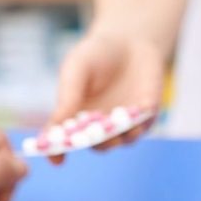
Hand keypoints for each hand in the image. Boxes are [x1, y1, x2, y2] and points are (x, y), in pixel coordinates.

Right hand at [49, 31, 164, 163]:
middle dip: (93, 143)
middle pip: (96, 145)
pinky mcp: (146, 117)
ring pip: (120, 141)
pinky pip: (141, 128)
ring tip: (114, 130)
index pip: (65, 140)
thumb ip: (68, 96)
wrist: (131, 40)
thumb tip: (54, 127)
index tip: (55, 160)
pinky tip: (135, 118)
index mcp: (76, 117)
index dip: (58, 151)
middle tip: (90, 139)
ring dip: (117, 138)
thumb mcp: (77, 69)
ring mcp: (124, 124)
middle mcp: (100, 126)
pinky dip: (137, 126)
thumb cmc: (97, 54)